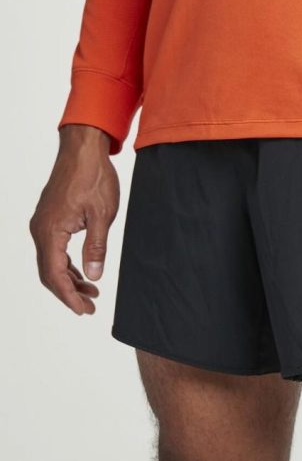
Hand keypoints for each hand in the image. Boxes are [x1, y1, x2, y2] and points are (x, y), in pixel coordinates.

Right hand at [29, 125, 118, 314]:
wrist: (83, 150)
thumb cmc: (93, 177)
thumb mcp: (102, 216)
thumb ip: (96, 248)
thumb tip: (94, 275)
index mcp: (50, 231)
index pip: (54, 274)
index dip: (69, 296)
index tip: (83, 310)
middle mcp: (40, 229)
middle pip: (49, 273)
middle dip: (69, 293)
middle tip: (90, 307)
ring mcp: (43, 224)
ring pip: (51, 262)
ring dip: (70, 280)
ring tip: (92, 293)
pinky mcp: (50, 219)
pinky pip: (54, 250)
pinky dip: (68, 265)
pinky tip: (84, 272)